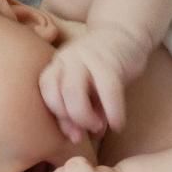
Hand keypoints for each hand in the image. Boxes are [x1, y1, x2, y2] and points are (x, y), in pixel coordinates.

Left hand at [39, 25, 148, 141]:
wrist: (126, 34)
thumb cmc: (101, 69)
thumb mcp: (86, 90)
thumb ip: (77, 110)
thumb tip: (76, 138)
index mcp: (56, 67)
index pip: (46, 93)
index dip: (57, 117)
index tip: (72, 133)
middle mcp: (66, 60)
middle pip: (56, 94)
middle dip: (70, 120)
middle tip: (84, 133)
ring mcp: (86, 57)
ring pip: (73, 91)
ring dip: (84, 117)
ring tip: (98, 127)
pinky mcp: (111, 60)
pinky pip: (108, 90)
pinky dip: (113, 112)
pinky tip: (118, 125)